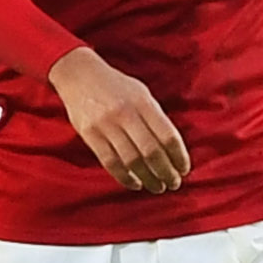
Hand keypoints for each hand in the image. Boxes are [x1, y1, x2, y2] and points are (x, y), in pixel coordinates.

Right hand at [47, 46, 187, 192]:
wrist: (79, 74)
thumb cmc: (115, 86)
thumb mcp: (140, 93)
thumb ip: (155, 117)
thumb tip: (171, 149)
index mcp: (143, 103)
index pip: (168, 136)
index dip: (179, 156)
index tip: (183, 169)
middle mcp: (125, 114)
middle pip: (152, 152)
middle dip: (166, 172)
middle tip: (173, 183)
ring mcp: (106, 125)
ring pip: (132, 160)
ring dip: (148, 178)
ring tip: (156, 187)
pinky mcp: (90, 134)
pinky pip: (110, 162)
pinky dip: (125, 177)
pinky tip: (135, 183)